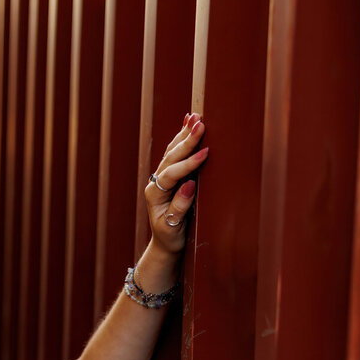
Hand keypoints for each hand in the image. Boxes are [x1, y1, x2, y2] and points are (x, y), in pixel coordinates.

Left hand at [145, 112, 208, 254]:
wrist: (166, 242)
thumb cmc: (172, 236)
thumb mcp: (174, 227)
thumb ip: (179, 207)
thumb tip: (189, 185)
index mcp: (155, 194)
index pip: (171, 174)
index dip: (188, 164)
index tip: (205, 153)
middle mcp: (155, 183)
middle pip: (170, 158)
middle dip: (186, 141)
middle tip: (200, 124)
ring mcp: (161, 178)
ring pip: (171, 152)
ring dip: (184, 135)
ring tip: (195, 117)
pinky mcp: (169, 176)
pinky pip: (174, 153)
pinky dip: (181, 138)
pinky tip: (187, 123)